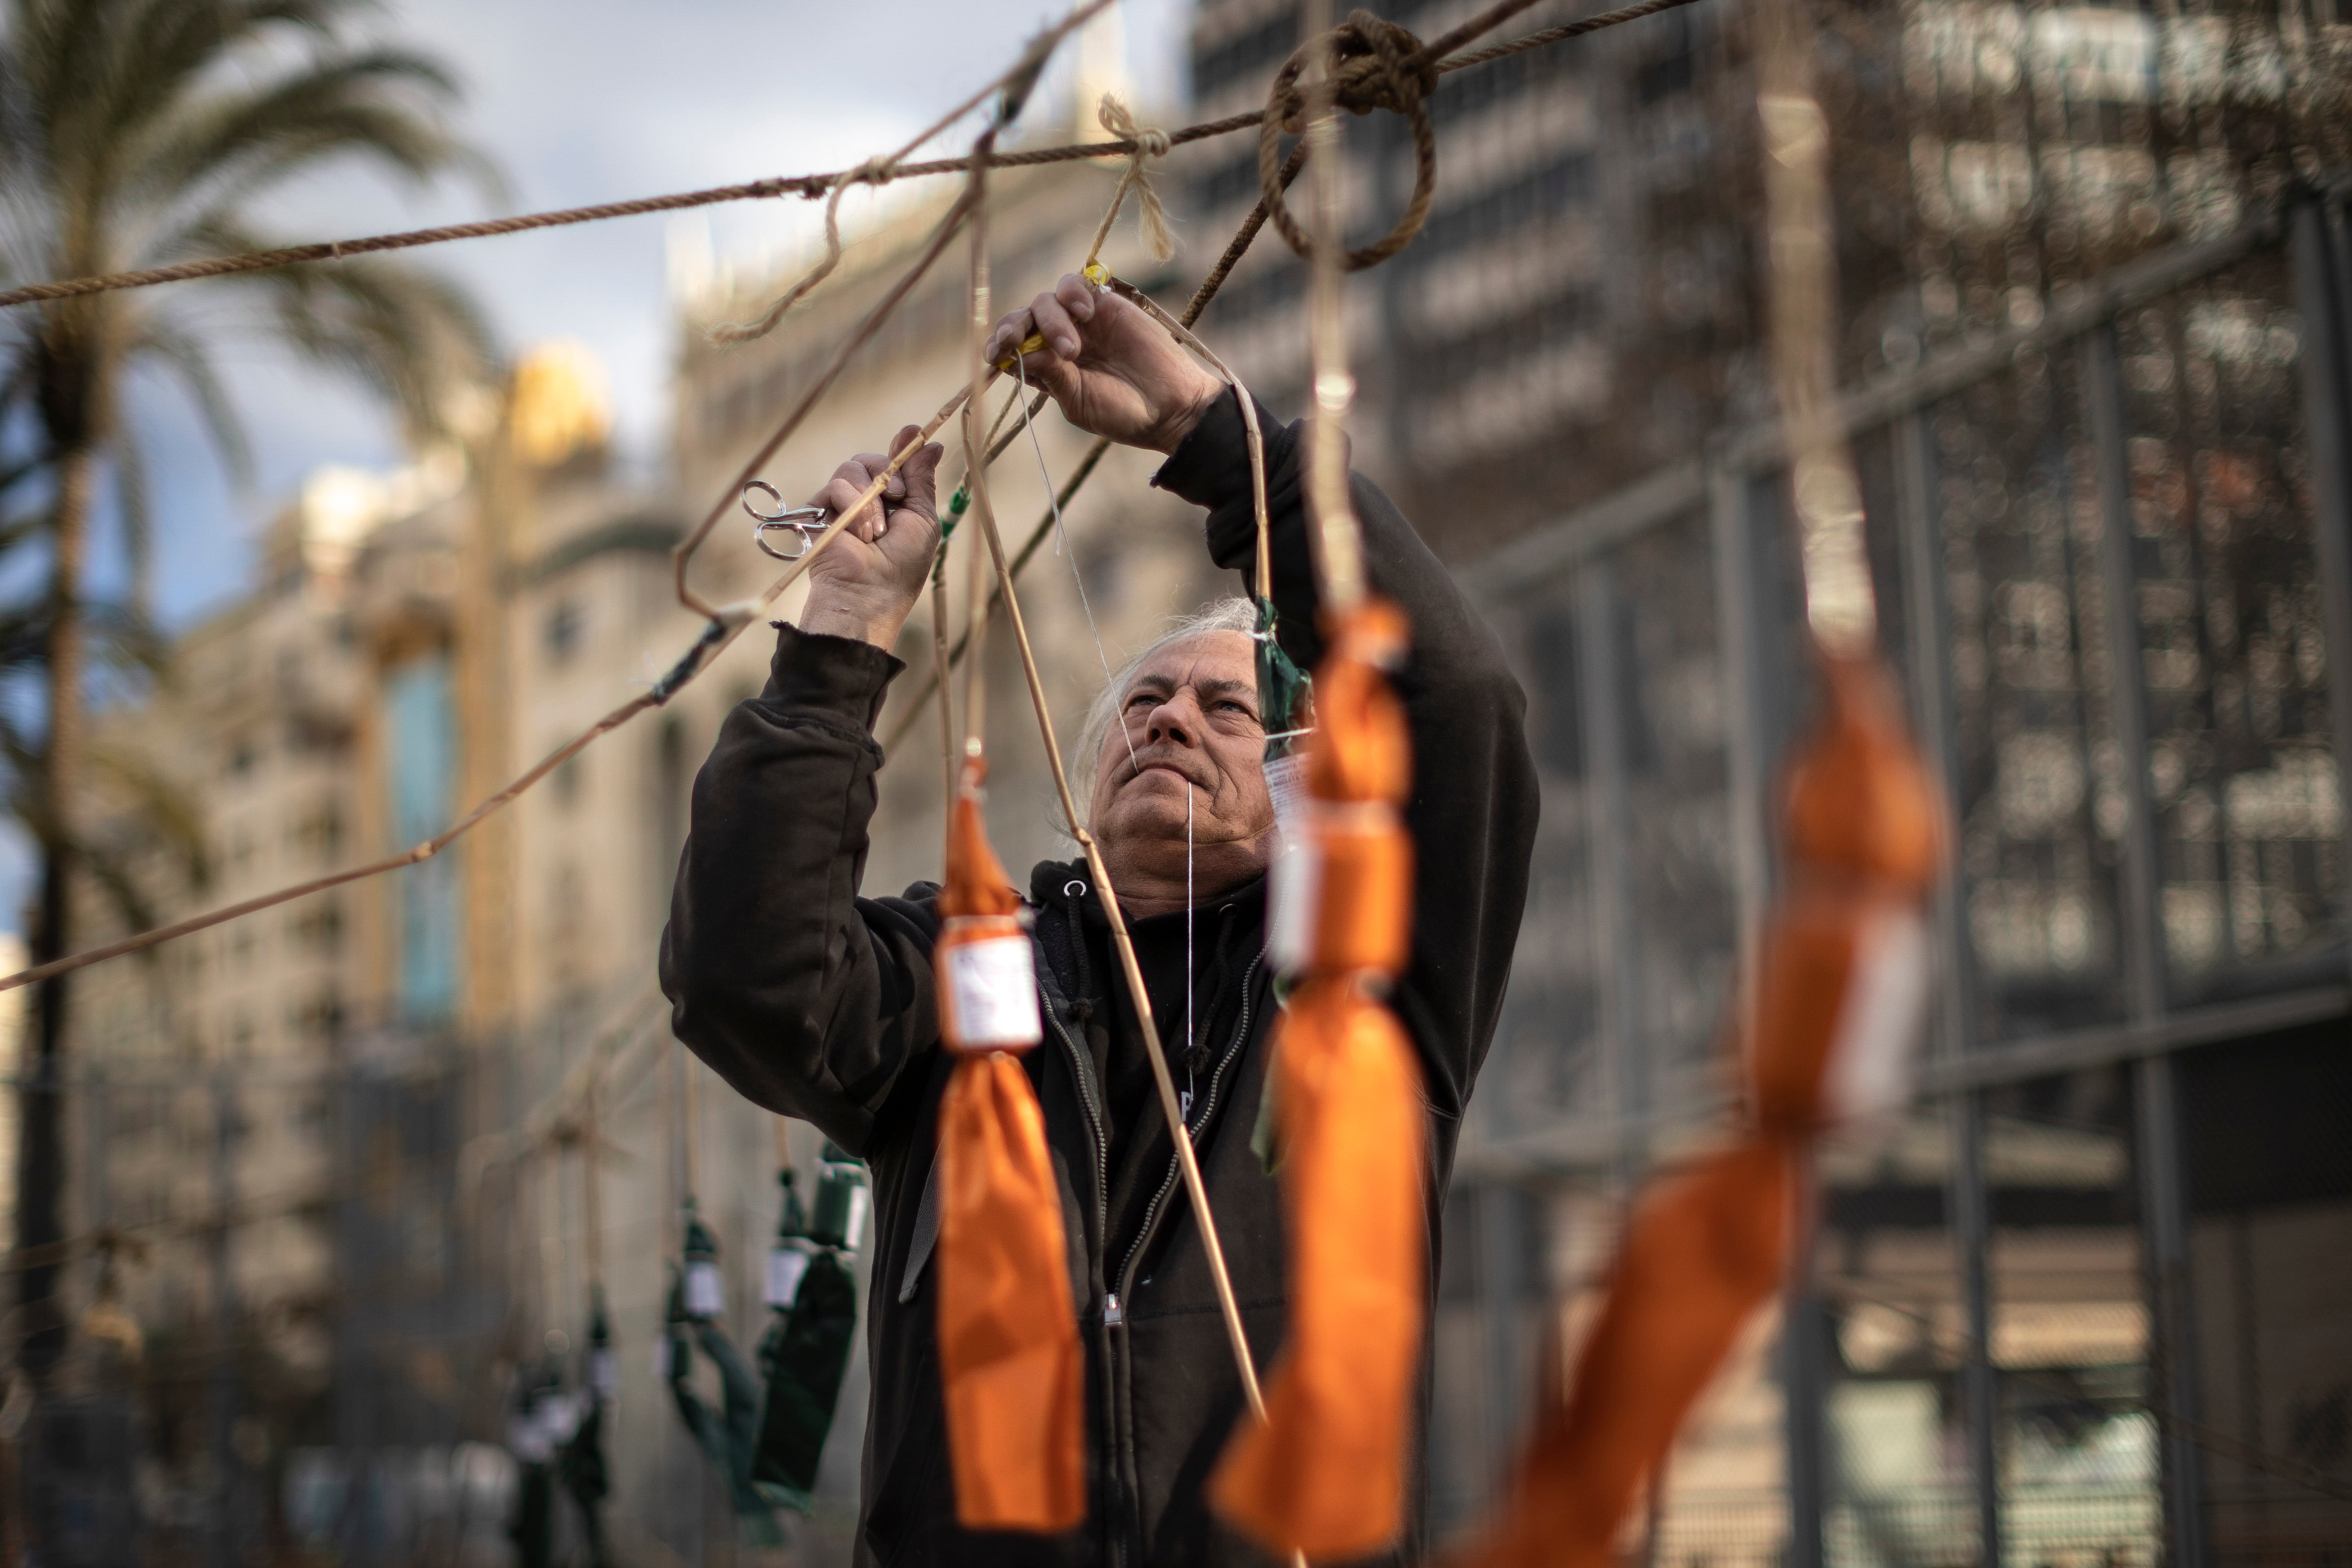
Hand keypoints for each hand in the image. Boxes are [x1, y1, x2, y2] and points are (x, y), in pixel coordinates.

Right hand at [797, 425, 942, 647]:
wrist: (868, 593)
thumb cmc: (902, 565)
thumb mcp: (922, 519)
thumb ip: (921, 481)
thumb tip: (931, 442)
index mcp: (894, 502)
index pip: (894, 463)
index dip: (902, 450)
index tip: (911, 433)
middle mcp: (867, 499)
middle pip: (873, 459)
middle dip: (889, 473)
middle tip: (898, 499)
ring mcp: (842, 504)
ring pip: (853, 467)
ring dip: (871, 499)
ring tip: (875, 533)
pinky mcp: (820, 511)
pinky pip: (836, 485)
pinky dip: (852, 506)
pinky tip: (859, 535)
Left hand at [983, 274, 1225, 453]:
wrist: (1170, 404)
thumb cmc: (1123, 412)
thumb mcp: (1078, 401)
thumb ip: (1051, 375)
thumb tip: (1018, 351)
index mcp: (1046, 369)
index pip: (1010, 348)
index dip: (998, 345)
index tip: (997, 352)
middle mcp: (1057, 341)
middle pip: (1022, 319)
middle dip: (1013, 326)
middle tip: (1017, 339)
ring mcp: (1081, 321)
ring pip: (1045, 302)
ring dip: (1051, 321)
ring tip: (1073, 348)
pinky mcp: (1104, 303)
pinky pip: (1073, 284)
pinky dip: (1072, 293)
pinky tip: (1086, 312)